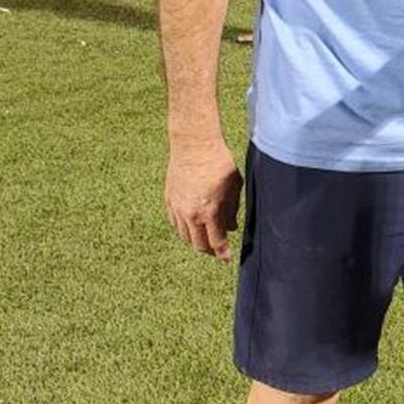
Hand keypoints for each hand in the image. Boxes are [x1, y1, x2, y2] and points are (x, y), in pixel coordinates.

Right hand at [165, 137, 241, 260]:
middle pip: (198, 244)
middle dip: (209, 250)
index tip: (227, 258)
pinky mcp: (169, 200)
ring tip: (205, 239)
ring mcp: (177, 207)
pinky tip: (192, 227)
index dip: (223, 253)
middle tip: (217, 249)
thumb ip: (232, 210)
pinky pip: (175, 224)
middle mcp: (190, 213)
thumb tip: (230, 227)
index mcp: (209, 211)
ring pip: (184, 236)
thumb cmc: (218, 162)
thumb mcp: (233, 187)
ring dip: (196, 241)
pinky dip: (184, 229)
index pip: (216, 242)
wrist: (194, 145)